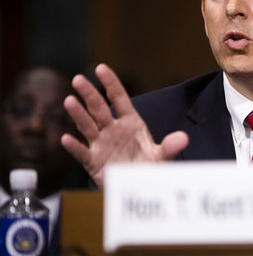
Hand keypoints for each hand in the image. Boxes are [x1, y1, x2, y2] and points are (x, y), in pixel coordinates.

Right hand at [61, 64, 188, 187]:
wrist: (138, 187)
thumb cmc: (148, 167)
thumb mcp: (162, 156)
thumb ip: (170, 147)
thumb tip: (183, 138)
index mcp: (130, 122)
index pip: (119, 98)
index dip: (111, 83)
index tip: (100, 68)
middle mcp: (113, 129)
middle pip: (99, 109)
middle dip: (90, 94)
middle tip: (79, 79)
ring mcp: (102, 144)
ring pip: (87, 126)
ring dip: (78, 115)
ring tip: (69, 101)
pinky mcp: (94, 161)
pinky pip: (82, 153)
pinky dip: (74, 147)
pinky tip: (66, 139)